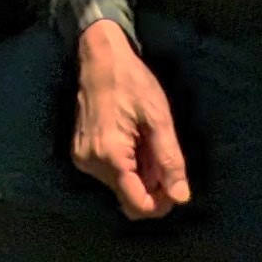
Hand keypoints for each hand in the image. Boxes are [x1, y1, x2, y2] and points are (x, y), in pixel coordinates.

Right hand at [71, 21, 191, 219]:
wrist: (100, 57)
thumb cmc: (132, 81)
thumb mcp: (159, 118)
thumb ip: (169, 160)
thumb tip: (181, 197)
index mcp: (110, 155)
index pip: (136, 204)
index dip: (160, 204)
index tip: (176, 188)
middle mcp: (91, 163)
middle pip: (128, 196)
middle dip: (151, 185)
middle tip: (163, 156)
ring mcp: (82, 158)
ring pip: (120, 186)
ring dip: (139, 173)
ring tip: (146, 142)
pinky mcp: (81, 152)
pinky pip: (109, 173)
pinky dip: (126, 165)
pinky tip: (133, 140)